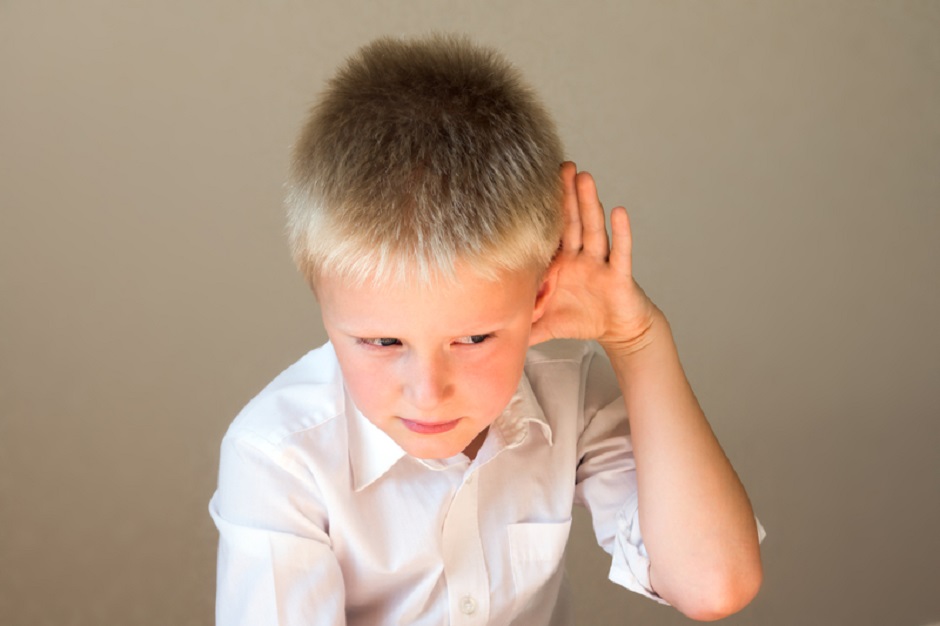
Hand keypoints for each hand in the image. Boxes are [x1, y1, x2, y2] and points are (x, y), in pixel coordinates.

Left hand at [529, 162, 656, 350]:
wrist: (619, 331)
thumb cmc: (583, 319)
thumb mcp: (544, 324)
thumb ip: (517, 327)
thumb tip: (482, 339)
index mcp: (559, 265)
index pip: (546, 235)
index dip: (537, 214)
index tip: (524, 185)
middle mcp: (579, 258)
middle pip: (570, 222)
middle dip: (564, 194)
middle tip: (557, 165)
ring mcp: (599, 263)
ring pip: (592, 228)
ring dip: (588, 203)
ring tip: (583, 177)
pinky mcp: (619, 275)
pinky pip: (620, 251)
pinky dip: (621, 232)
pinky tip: (618, 211)